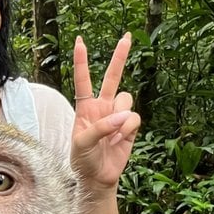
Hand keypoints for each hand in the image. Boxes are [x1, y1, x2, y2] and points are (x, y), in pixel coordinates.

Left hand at [70, 33, 140, 190]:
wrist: (98, 177)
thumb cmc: (83, 160)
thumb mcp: (82, 143)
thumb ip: (100, 127)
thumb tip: (124, 116)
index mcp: (85, 107)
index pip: (83, 80)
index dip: (82, 61)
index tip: (80, 41)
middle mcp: (102, 107)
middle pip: (113, 76)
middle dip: (120, 57)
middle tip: (126, 36)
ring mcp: (117, 115)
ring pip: (126, 100)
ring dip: (120, 116)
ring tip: (111, 135)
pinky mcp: (130, 126)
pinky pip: (134, 118)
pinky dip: (127, 129)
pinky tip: (119, 140)